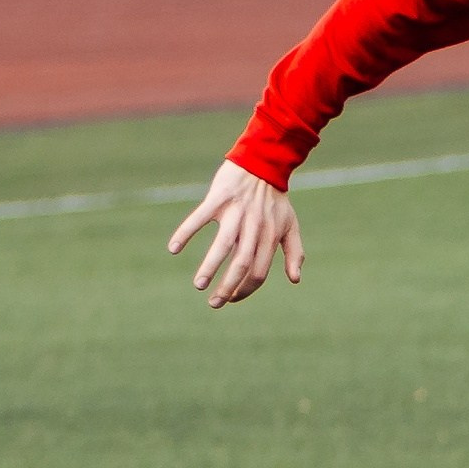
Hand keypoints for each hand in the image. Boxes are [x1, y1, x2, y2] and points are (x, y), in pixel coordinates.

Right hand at [166, 160, 303, 308]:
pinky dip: (185, 232)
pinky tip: (173, 248)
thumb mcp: (291, 226)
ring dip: (210, 267)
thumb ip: (295, 253)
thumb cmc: (276, 200)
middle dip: (228, 287)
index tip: (232, 299)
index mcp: (270, 237)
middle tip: (214, 303)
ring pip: (223, 245)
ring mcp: (235, 213)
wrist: (262, 164)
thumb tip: (295, 280)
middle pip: (241, 264)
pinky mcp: (218, 199)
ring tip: (199, 285)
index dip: (246, 289)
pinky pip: (199, 218)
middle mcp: (253, 228)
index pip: (259, 272)